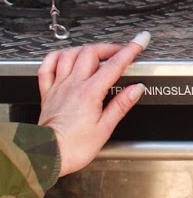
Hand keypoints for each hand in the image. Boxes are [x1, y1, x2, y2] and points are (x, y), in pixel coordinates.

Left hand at [37, 34, 150, 176]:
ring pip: (69, 54)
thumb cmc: (74, 147)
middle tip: (120, 51)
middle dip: (109, 47)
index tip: (140, 40)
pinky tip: (65, 57)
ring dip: (85, 49)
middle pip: (90, 52)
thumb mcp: (105, 128)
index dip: (130, 50)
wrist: (47, 156)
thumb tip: (136, 89)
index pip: (114, 65)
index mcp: (89, 93)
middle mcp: (72, 86)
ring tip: (96, 53)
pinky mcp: (48, 93)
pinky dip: (57, 57)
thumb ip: (121, 104)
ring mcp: (58, 87)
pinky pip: (47, 66)